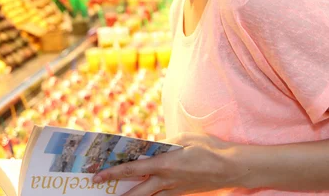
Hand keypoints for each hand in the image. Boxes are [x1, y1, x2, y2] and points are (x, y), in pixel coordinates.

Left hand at [93, 134, 244, 195]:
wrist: (231, 167)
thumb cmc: (208, 147)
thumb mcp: (183, 138)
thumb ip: (164, 144)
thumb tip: (151, 148)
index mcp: (164, 164)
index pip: (132, 170)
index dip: (112, 173)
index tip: (97, 176)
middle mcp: (166, 181)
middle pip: (135, 191)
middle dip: (116, 191)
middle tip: (99, 188)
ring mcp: (174, 190)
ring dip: (132, 195)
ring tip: (118, 194)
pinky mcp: (182, 194)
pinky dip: (150, 195)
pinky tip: (144, 192)